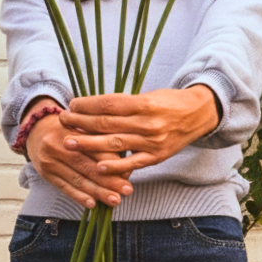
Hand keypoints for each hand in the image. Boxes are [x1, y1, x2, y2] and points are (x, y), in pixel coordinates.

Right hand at [24, 103, 132, 209]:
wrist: (36, 130)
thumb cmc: (67, 128)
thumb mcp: (80, 125)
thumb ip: (99, 138)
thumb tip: (124, 161)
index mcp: (69, 129)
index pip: (94, 147)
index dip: (112, 160)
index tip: (129, 172)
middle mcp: (57, 145)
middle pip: (86, 165)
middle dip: (108, 180)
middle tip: (127, 190)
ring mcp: (50, 161)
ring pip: (77, 179)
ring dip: (97, 192)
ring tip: (115, 200)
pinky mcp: (46, 174)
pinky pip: (64, 187)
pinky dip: (79, 197)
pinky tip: (92, 204)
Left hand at [59, 85, 219, 175]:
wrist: (198, 114)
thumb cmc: (169, 102)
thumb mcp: (148, 95)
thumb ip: (124, 103)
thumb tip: (93, 107)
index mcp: (144, 103)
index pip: (109, 104)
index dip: (88, 105)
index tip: (72, 105)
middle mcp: (147, 123)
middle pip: (107, 123)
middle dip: (81, 122)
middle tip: (62, 121)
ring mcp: (152, 142)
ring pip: (115, 143)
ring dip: (89, 144)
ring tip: (69, 142)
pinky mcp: (157, 157)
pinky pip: (133, 163)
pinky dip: (115, 166)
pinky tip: (98, 166)